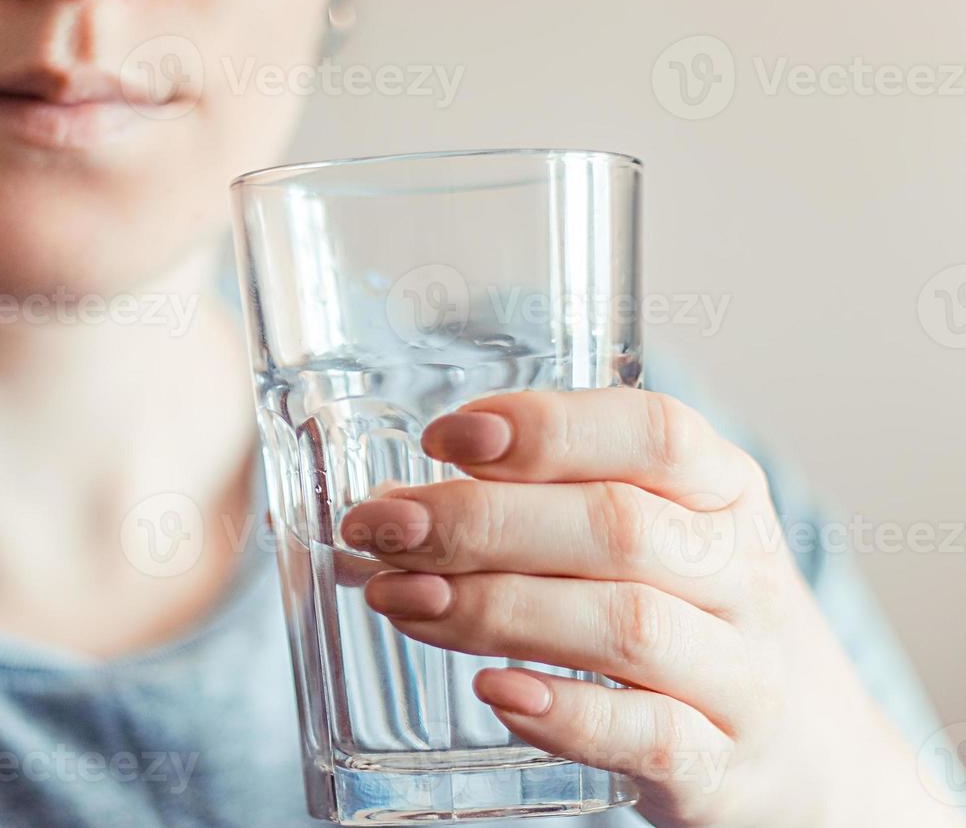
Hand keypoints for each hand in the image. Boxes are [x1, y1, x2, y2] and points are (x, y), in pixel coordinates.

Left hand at [340, 388, 959, 827]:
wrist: (815, 766)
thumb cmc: (696, 627)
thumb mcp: (656, 544)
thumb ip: (548, 510)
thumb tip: (395, 506)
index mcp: (723, 494)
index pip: (653, 432)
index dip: (547, 426)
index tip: (446, 437)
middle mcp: (742, 575)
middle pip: (616, 527)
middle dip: (480, 521)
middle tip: (381, 527)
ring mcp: (742, 677)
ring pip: (624, 625)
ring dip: (495, 607)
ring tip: (398, 598)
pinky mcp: (723, 769)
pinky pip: (648, 736)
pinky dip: (564, 713)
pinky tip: (491, 691)